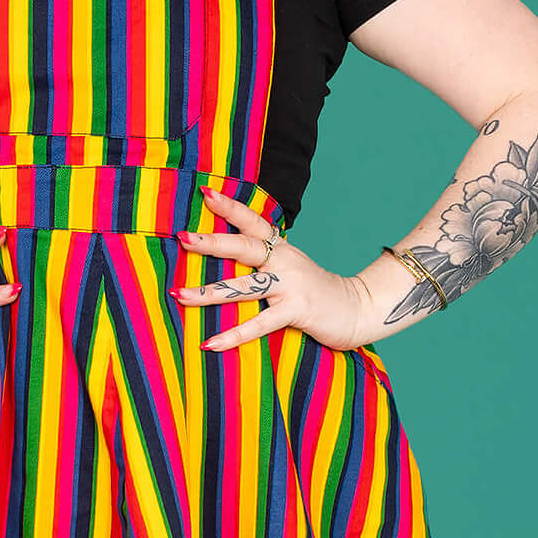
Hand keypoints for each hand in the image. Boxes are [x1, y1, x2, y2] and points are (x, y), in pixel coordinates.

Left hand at [174, 187, 376, 353]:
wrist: (358, 309)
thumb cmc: (317, 290)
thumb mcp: (291, 267)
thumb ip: (266, 258)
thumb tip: (229, 253)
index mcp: (281, 248)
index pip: (253, 221)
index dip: (230, 207)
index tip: (205, 193)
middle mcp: (284, 262)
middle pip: (244, 246)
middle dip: (211, 242)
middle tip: (182, 237)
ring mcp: (290, 286)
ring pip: (243, 287)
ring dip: (208, 292)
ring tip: (179, 295)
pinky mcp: (297, 311)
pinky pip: (259, 324)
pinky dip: (233, 335)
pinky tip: (209, 344)